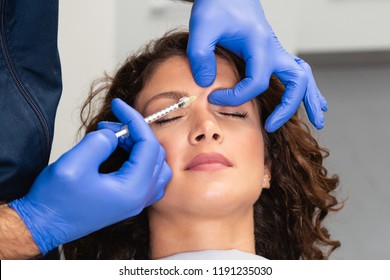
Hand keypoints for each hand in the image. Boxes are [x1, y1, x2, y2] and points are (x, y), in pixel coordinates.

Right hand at [9, 98, 171, 254]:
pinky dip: (137, 158)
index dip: (134, 120)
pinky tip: (119, 152)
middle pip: (154, 153)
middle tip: (108, 126)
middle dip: (133, 132)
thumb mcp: (74, 164)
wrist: (43, 225)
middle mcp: (140, 197)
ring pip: (153, 164)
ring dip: (136, 145)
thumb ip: (99, 143)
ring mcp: (135, 201)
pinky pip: (146, 176)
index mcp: (133, 190)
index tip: (118, 105)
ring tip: (110, 138)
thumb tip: (113, 135)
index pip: (148, 145)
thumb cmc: (55, 201)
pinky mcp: (127, 200)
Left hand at [187, 0, 326, 131]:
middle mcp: (273, 49)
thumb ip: (201, 55)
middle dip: (287, 108)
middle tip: (271, 127)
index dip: (236, 97)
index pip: (256, 82)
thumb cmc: (217, 6)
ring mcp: (276, 51)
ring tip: (318, 120)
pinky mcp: (272, 53)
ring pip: (303, 77)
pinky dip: (304, 89)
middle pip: (295, 82)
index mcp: (259, 44)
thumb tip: (208, 84)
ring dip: (309, 99)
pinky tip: (309, 100)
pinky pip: (296, 72)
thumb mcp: (203, 27)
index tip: (215, 98)